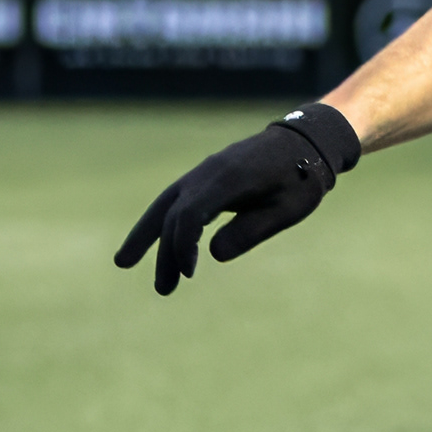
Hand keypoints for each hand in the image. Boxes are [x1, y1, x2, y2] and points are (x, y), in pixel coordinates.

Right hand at [115, 104, 360, 294]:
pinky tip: (159, 244)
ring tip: (124, 263)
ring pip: (166, 204)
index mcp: (229, 178)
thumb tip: (213, 254)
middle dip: (163, 251)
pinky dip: (162, 221)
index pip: (190, 213)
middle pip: (172, 212)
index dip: (183, 244)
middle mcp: (209, 172)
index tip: (189, 272)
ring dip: (148, 235)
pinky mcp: (206, 177)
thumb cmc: (301, 177)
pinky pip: (176, 200)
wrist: (306, 142)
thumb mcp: (286, 210)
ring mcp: (204, 172)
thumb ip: (251, 230)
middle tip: (163, 289)